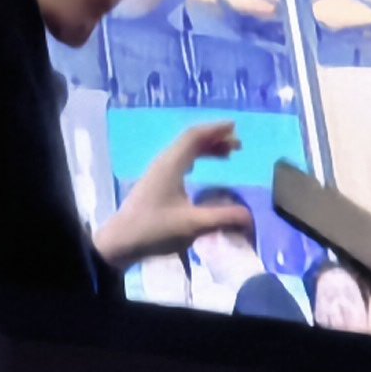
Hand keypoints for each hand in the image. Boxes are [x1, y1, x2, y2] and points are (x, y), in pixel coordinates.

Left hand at [91, 119, 254, 272]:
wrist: (120, 243)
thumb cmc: (155, 230)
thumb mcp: (193, 225)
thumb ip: (223, 217)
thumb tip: (250, 215)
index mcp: (171, 165)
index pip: (194, 137)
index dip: (215, 130)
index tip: (235, 128)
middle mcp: (164, 163)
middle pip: (190, 141)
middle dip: (215, 139)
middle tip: (238, 145)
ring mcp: (158, 172)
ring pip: (184, 151)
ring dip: (205, 149)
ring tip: (227, 155)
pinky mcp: (155, 183)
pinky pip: (179, 161)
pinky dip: (195, 159)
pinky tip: (200, 169)